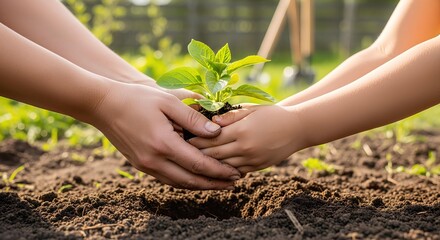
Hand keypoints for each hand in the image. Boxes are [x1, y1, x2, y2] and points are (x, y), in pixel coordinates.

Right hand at [91, 81, 240, 189]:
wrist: (103, 106)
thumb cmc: (137, 99)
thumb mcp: (168, 101)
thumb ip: (192, 117)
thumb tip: (215, 131)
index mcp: (163, 143)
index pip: (198, 164)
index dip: (219, 170)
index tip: (237, 172)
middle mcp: (154, 160)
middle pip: (191, 180)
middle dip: (214, 183)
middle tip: (234, 182)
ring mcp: (146, 165)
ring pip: (179, 183)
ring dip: (200, 185)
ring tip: (219, 183)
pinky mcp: (141, 165)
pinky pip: (168, 179)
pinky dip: (185, 181)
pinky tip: (196, 177)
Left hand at [189, 105, 304, 174]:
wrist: (297, 128)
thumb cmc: (272, 114)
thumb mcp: (251, 109)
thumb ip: (230, 115)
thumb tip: (210, 120)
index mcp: (241, 130)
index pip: (211, 138)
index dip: (196, 139)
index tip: (183, 138)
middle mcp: (245, 147)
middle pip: (213, 154)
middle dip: (196, 153)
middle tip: (180, 151)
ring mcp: (251, 160)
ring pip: (222, 166)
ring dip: (207, 164)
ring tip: (192, 160)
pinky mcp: (257, 167)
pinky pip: (235, 172)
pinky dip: (223, 170)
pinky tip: (212, 168)